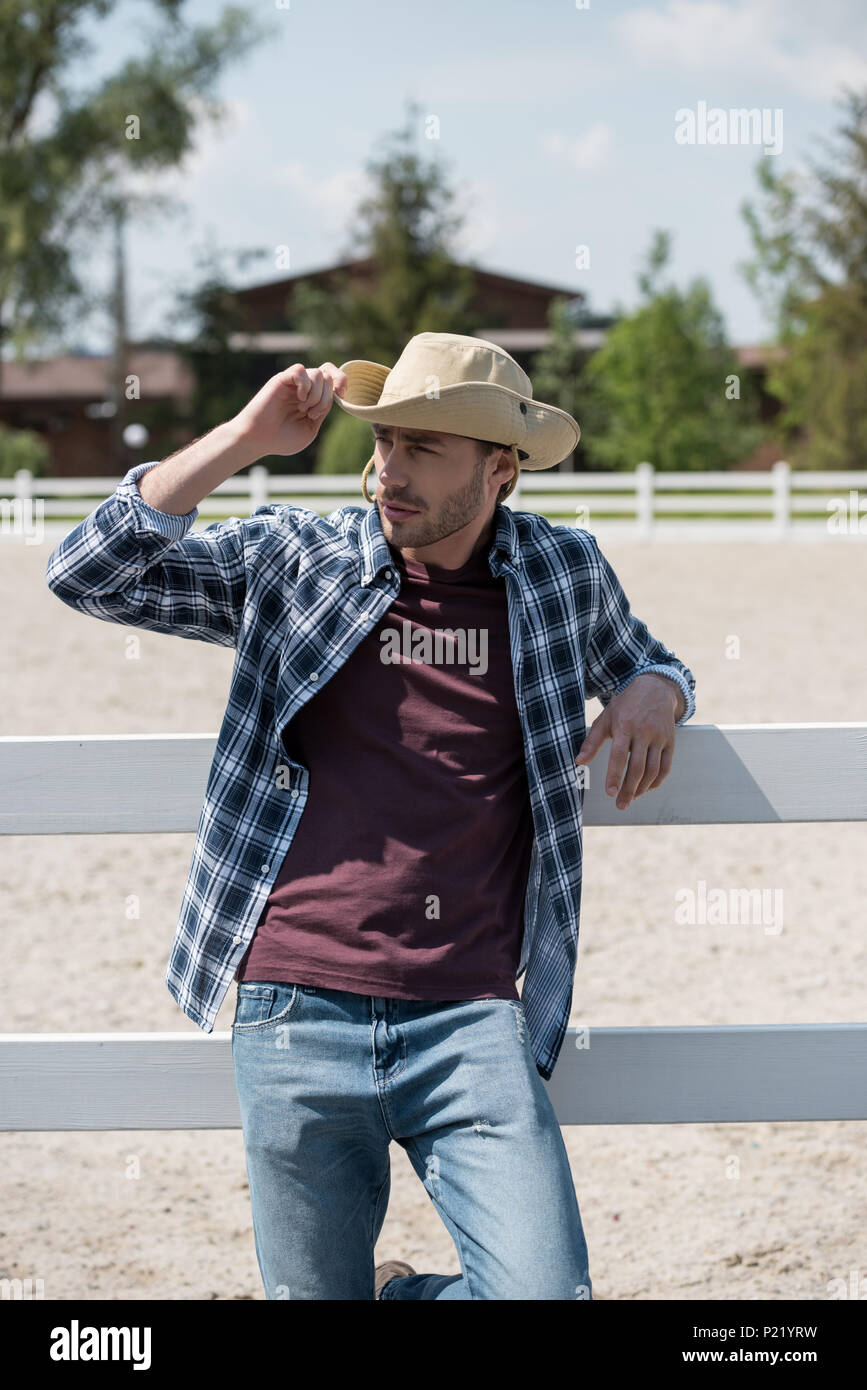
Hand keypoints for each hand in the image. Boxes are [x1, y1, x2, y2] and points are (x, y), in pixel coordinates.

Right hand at [230, 362, 347, 456]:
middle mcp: (303, 388)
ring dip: (316, 395)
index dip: (342, 380)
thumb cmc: (282, 439)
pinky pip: (300, 370)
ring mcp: (292, 383)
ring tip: (303, 409)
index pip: (332, 377)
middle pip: (328, 374)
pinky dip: (305, 385)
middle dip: (327, 397)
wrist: (258, 440)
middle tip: (312, 413)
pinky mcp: (281, 380)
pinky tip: (299, 398)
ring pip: (317, 373)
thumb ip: (322, 411)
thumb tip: (331, 393)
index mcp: (312, 398)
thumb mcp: (310, 429)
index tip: (342, 394)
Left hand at [574, 673, 682, 809]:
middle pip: (638, 767)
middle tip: (621, 805)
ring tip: (631, 798)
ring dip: (642, 788)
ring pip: (653, 770)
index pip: (619, 756)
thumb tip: (578, 762)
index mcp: (625, 726)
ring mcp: (659, 738)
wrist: (655, 689)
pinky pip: (665, 766)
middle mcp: (644, 733)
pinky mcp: (670, 742)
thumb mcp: (605, 718)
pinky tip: (646, 788)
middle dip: (629, 789)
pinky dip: (657, 781)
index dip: (614, 775)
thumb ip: (592, 741)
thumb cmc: (625, 705)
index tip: (610, 793)